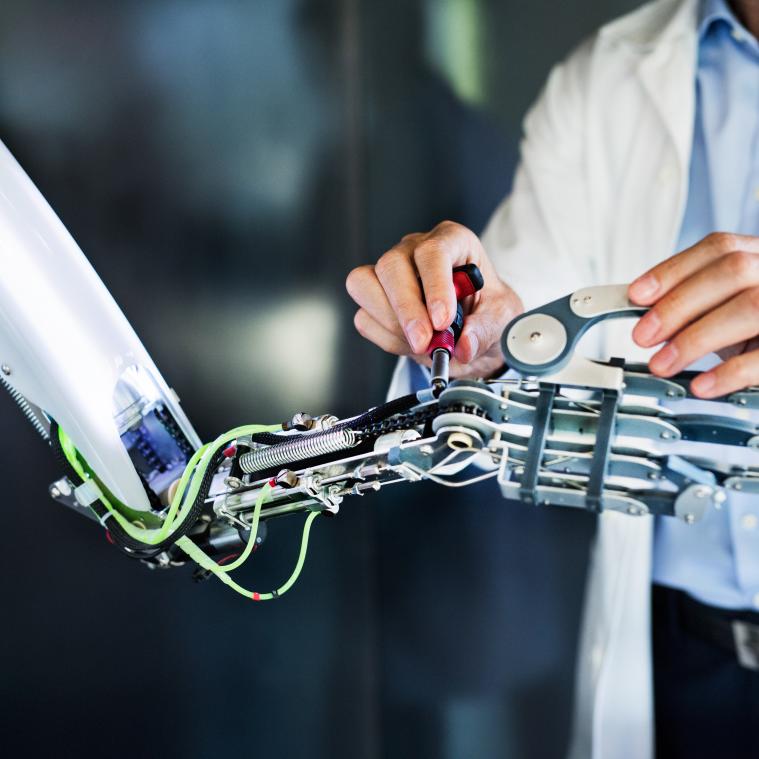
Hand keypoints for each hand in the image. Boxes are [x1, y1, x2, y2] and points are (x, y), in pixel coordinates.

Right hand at [346, 221, 522, 378]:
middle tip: (425, 343)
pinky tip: (410, 344)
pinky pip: (364, 317)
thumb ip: (485, 330)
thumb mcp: (502, 320)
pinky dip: (386, 338)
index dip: (434, 287)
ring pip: (365, 285)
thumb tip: (463, 345)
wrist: (473, 334)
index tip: (443, 321)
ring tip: (422, 344)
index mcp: (452, 242)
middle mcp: (415, 250)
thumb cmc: (488, 313)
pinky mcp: (374, 299)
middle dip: (406, 309)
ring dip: (391, 322)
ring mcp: (390, 273)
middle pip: (391, 265)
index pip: (433, 252)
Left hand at [628, 232, 758, 397]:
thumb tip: (649, 321)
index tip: (637, 295)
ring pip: (751, 307)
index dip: (674, 270)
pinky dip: (729, 372)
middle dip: (678, 304)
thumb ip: (697, 306)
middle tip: (642, 336)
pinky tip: (702, 385)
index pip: (719, 247)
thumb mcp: (728, 309)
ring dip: (695, 338)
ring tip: (662, 364)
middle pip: (732, 271)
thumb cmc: (757, 330)